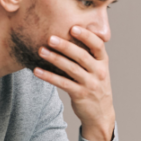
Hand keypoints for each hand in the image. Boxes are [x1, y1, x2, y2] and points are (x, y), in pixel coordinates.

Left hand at [34, 25, 115, 140]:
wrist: (101, 114)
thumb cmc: (95, 86)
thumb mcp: (98, 69)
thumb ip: (88, 55)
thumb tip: (70, 33)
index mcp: (103, 62)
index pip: (98, 45)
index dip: (86, 36)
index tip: (73, 27)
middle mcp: (99, 72)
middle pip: (82, 56)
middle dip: (65, 46)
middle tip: (51, 38)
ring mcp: (90, 84)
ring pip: (71, 69)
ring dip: (55, 59)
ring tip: (41, 51)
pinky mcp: (80, 95)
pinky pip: (63, 83)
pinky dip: (49, 76)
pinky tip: (37, 71)